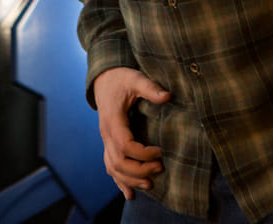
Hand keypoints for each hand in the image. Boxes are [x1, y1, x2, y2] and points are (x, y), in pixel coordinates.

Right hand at [91, 66, 171, 198]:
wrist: (104, 79)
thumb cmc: (121, 78)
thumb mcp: (135, 78)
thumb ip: (150, 88)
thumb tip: (168, 96)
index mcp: (113, 120)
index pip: (125, 145)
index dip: (143, 153)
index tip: (160, 151)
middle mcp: (106, 134)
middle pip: (118, 162)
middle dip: (139, 170)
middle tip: (160, 168)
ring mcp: (105, 140)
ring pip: (113, 168)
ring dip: (131, 180)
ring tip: (150, 185)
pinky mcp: (108, 144)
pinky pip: (110, 167)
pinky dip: (119, 182)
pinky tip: (130, 194)